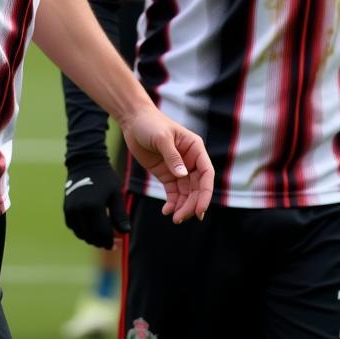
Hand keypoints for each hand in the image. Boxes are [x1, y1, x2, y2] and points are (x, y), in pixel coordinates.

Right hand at [63, 160, 128, 248]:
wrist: (85, 162)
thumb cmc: (105, 178)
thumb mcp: (116, 194)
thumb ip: (120, 215)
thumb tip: (126, 233)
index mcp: (93, 206)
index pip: (101, 233)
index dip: (109, 241)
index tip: (114, 245)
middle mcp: (79, 210)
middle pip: (90, 236)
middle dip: (100, 242)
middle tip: (109, 243)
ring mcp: (70, 209)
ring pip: (81, 233)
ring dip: (90, 238)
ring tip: (100, 236)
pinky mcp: (66, 208)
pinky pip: (73, 226)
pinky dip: (82, 230)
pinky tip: (90, 228)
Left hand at [121, 108, 212, 223]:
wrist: (133, 120)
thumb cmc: (150, 123)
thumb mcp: (162, 138)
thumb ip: (172, 156)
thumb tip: (183, 176)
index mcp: (195, 148)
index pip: (206, 174)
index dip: (205, 193)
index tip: (200, 210)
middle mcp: (190, 161)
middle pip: (197, 188)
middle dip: (191, 204)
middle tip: (181, 217)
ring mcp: (179, 169)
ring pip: (186, 193)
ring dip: (182, 206)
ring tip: (174, 218)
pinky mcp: (167, 175)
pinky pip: (173, 192)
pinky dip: (172, 203)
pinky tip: (167, 210)